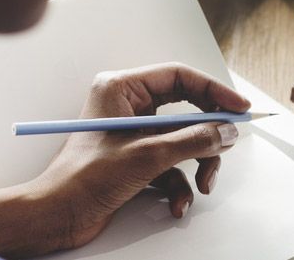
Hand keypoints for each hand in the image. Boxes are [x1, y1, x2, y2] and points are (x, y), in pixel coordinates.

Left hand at [31, 63, 250, 250]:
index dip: (214, 91)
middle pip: (187, 109)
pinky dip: (180, 184)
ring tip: (202, 184)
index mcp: (122, 89)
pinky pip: (172, 162)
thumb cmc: (82, 180)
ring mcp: (133, 132)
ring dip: (197, 164)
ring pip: (183, 139)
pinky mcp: (136, 157)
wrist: (55, 217)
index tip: (239, 107)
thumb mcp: (148, 156)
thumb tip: (226, 132)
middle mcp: (128, 105)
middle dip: (207, 134)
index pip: (180, 77)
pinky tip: (178, 203)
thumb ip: (193, 140)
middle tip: (228, 143)